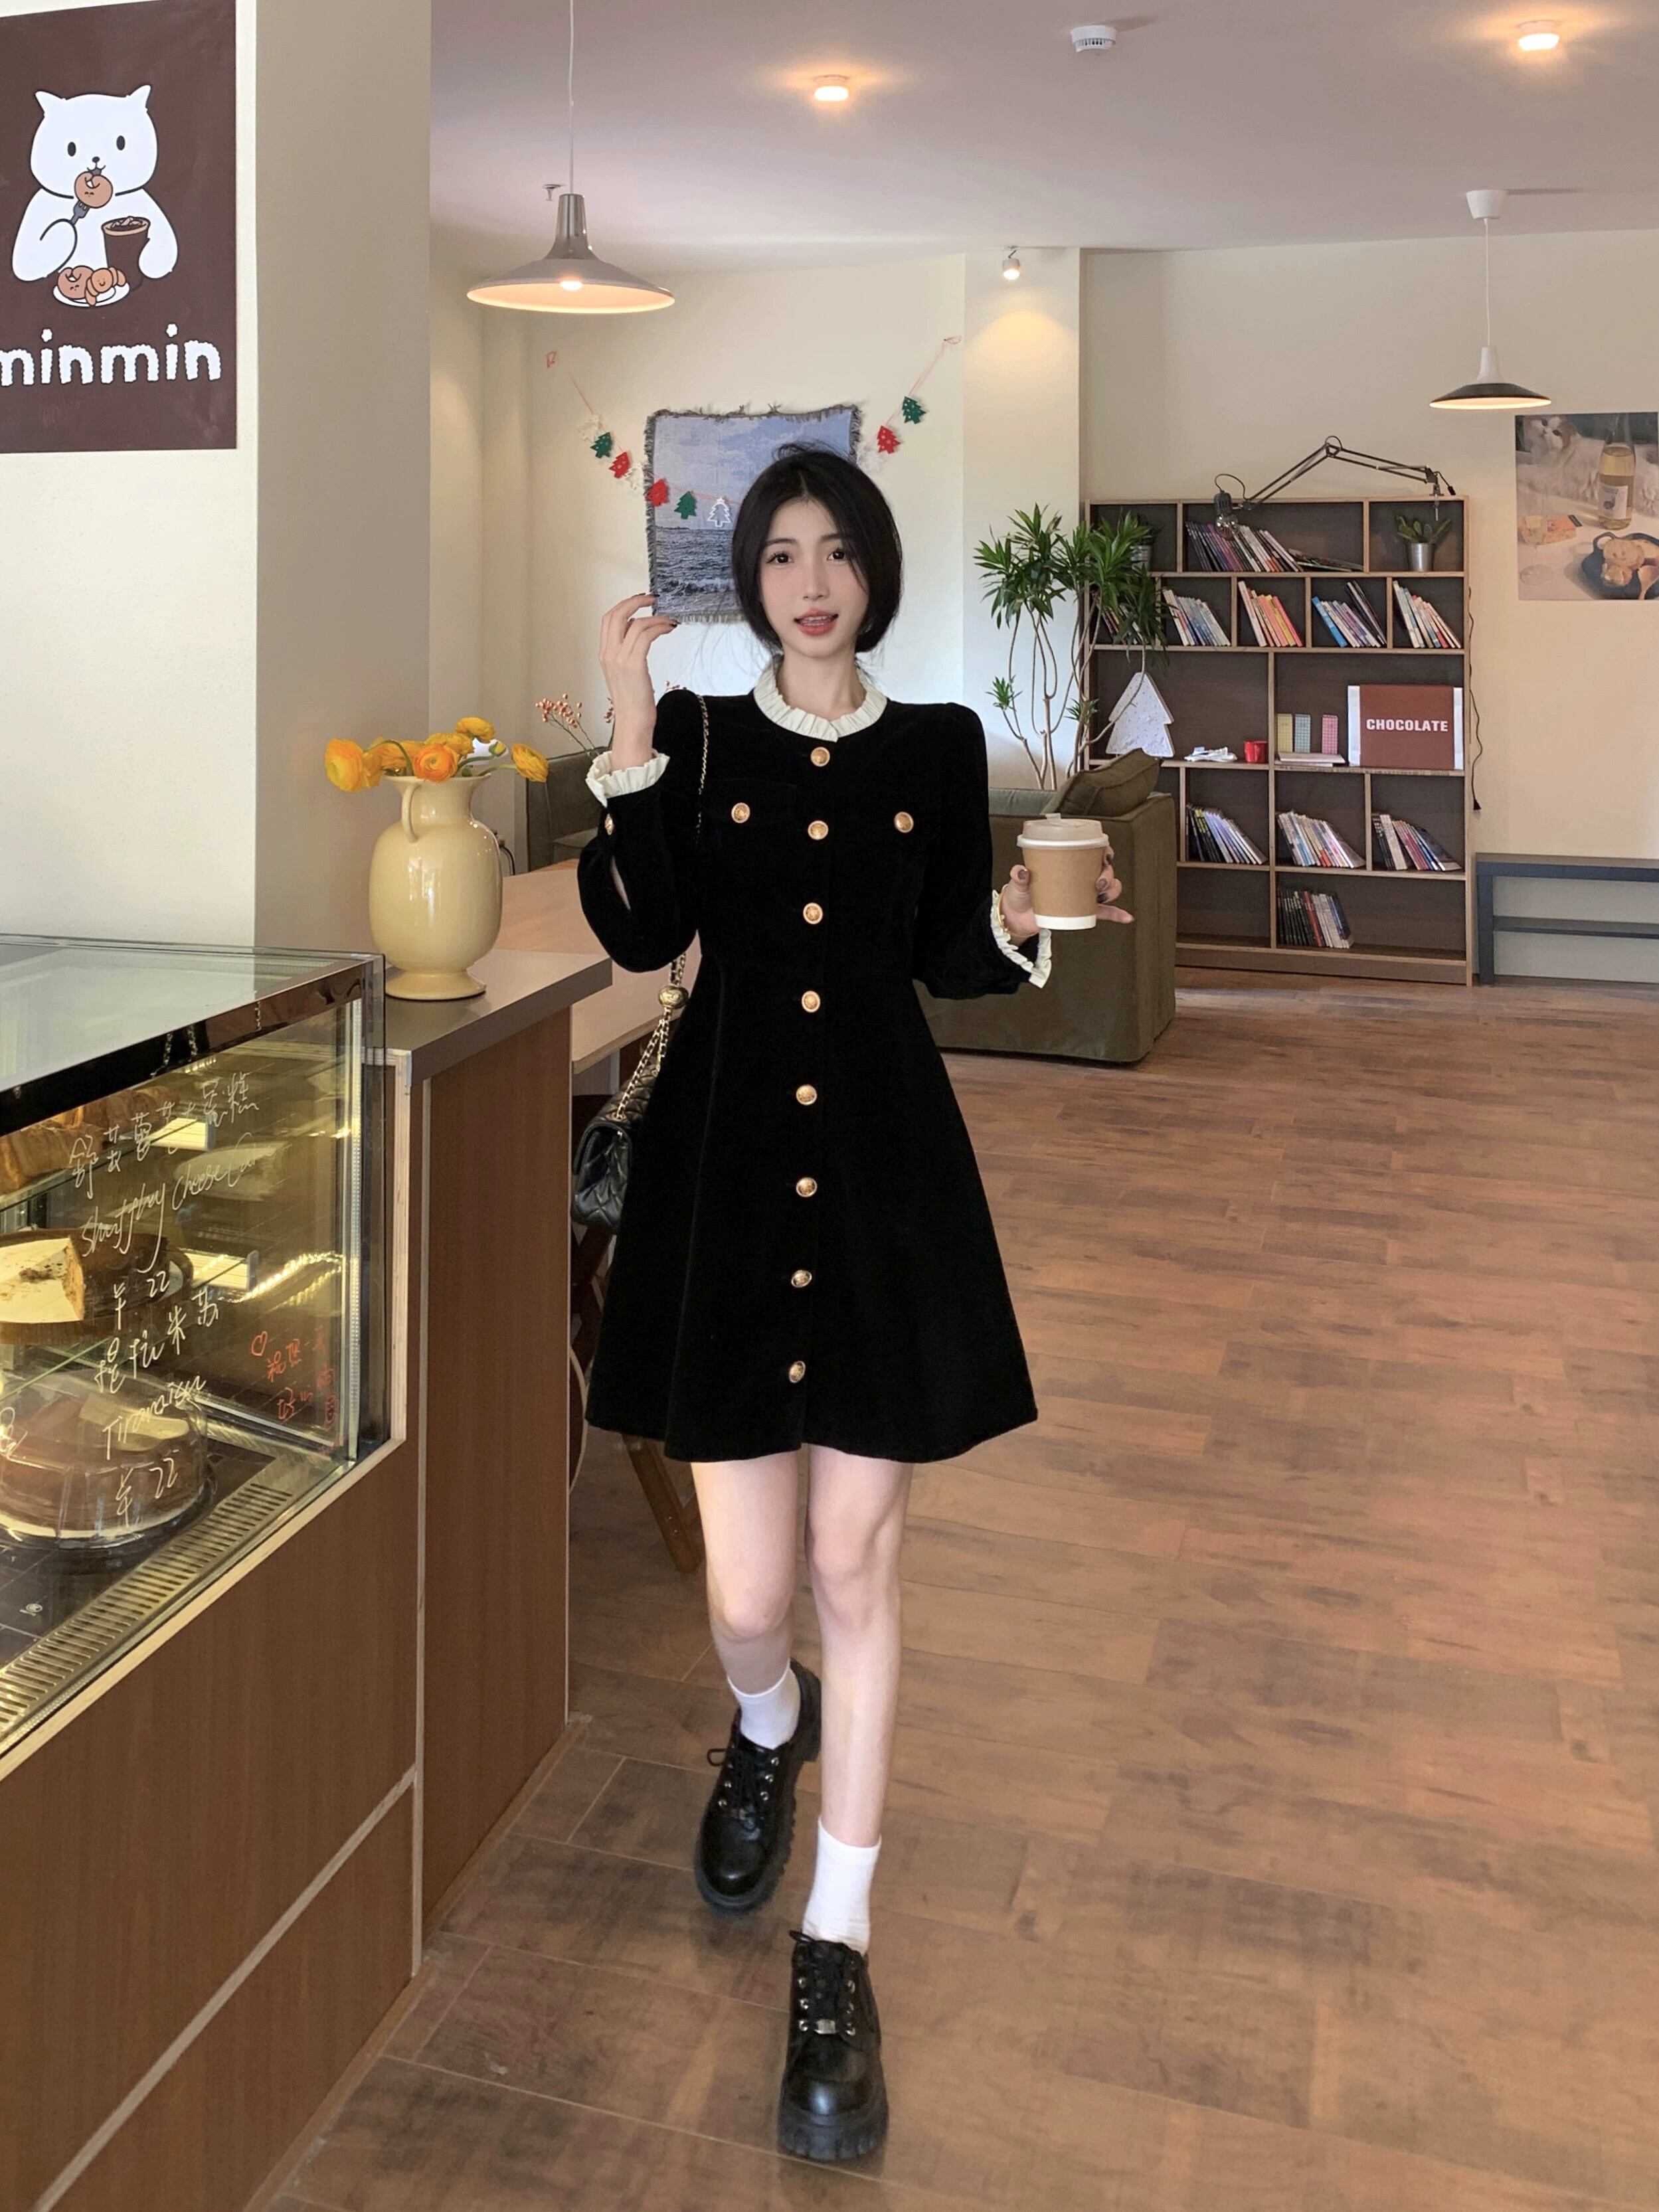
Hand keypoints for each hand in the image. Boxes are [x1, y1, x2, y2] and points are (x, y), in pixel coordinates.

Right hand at [599, 593, 676, 764]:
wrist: (632, 723)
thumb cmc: (633, 701)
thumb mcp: (625, 673)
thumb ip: (627, 651)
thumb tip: (639, 630)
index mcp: (604, 654)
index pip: (608, 619)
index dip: (625, 605)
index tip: (641, 601)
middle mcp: (608, 654)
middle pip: (616, 615)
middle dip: (635, 601)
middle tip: (653, 599)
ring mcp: (619, 659)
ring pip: (635, 624)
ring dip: (655, 617)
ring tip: (669, 620)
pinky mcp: (633, 665)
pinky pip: (645, 635)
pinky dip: (659, 627)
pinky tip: (669, 629)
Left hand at [1002, 851, 1133, 935]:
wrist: (1018, 918)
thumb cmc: (1020, 895)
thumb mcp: (1017, 884)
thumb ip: (1018, 877)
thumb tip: (1021, 871)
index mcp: (1067, 864)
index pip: (1090, 851)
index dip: (1102, 849)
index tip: (1103, 853)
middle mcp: (1079, 877)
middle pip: (1103, 869)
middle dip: (1107, 873)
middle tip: (1098, 880)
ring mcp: (1083, 894)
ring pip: (1108, 888)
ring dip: (1112, 889)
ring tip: (1103, 895)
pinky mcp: (1083, 912)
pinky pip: (1104, 912)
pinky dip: (1116, 914)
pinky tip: (1126, 917)